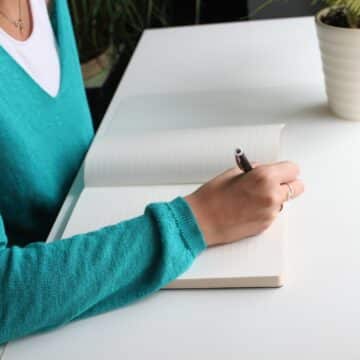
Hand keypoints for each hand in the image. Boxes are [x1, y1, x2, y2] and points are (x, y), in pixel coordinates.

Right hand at [184, 162, 303, 246]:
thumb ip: (254, 170)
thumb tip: (264, 170)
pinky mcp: (265, 226)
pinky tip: (247, 208)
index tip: (280, 170)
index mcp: (264, 177)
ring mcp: (270, 213)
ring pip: (284, 201)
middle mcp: (271, 195)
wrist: (201, 221)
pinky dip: (264, 210)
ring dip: (274, 198)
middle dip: (287, 183)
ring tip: (252, 197)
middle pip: (298, 187)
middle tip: (273, 183)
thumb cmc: (211, 197)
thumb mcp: (233, 173)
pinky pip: (272, 213)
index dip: (285, 169)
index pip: (293, 169)